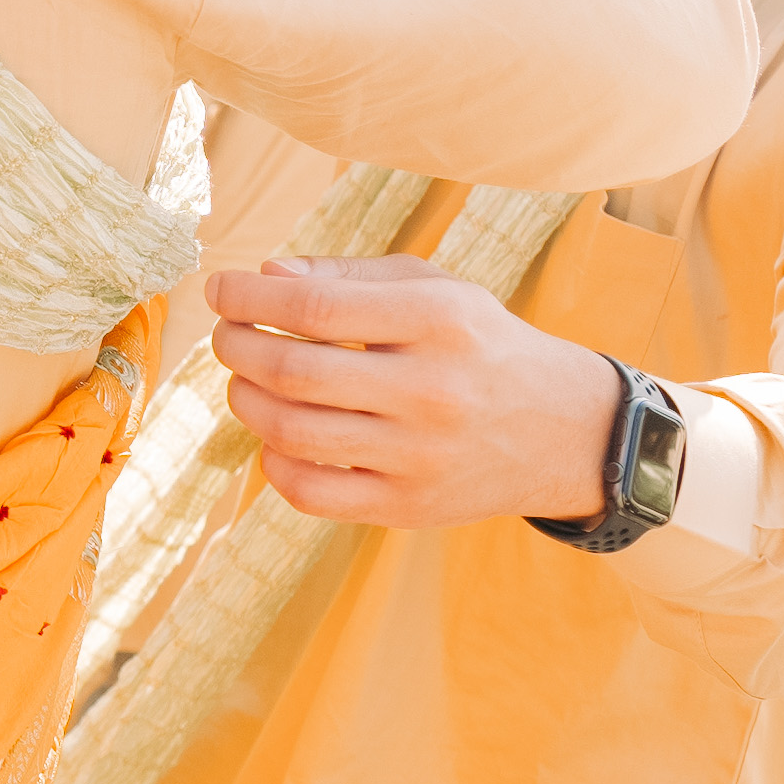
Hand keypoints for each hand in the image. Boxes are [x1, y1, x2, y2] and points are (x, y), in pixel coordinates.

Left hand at [205, 251, 623, 525]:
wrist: (562, 430)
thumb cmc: (479, 345)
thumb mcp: (435, 289)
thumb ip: (349, 278)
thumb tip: (267, 276)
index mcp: (439, 320)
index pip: (315, 307)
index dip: (250, 297)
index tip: (221, 287)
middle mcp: (431, 389)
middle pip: (294, 371)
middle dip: (237, 347)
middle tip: (227, 335)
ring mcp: (420, 456)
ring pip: (293, 433)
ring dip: (245, 401)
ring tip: (245, 381)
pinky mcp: (409, 507)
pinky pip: (311, 492)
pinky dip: (274, 462)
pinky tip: (277, 437)